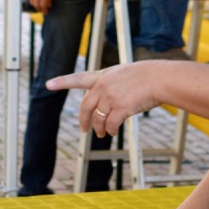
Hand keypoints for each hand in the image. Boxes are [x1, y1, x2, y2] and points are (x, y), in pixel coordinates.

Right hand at [26, 0, 53, 13]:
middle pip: (37, 5)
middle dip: (40, 10)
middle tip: (43, 11)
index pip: (43, 4)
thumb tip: (49, 4)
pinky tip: (36, 0)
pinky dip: (33, 1)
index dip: (45, 10)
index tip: (47, 12)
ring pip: (32, 2)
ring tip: (40, 7)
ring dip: (36, 6)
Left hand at [46, 64, 162, 136]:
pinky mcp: (120, 108)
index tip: (48, 84)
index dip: (62, 82)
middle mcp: (103, 86)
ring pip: (97, 118)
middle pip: (85, 107)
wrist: (160, 79)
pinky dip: (110, 131)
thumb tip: (104, 105)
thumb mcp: (123, 74)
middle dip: (83, 120)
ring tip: (102, 134)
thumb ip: (110, 85)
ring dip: (99, 129)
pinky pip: (110, 124)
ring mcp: (110, 97)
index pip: (78, 79)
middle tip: (83, 129)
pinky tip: (112, 132)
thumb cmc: (147, 76)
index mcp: (103, 75)